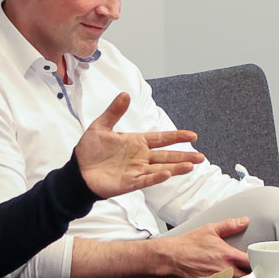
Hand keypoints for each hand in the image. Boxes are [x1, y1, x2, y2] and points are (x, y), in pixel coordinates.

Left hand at [74, 93, 205, 199]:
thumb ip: (115, 112)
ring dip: (176, 167)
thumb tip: (125, 94)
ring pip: (161, 168)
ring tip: (191, 165)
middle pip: (167, 156)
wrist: (77, 171)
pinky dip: (157, 177)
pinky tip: (168, 174)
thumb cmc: (89, 150)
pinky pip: (146, 179)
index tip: (193, 136)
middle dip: (184, 156)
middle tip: (201, 157)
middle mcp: (140, 157)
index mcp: (137, 142)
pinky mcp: (129, 183)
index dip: (177, 137)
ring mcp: (136, 170)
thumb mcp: (101, 126)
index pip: (162, 139)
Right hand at [158, 217, 250, 277]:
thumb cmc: (188, 244)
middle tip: (248, 268)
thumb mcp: (210, 230)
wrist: (171, 257)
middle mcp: (225, 269)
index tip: (256, 260)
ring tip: (238, 275)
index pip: (251, 261)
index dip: (257, 261)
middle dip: (249, 273)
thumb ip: (229, 225)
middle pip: (247, 276)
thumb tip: (243, 221)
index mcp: (228, 255)